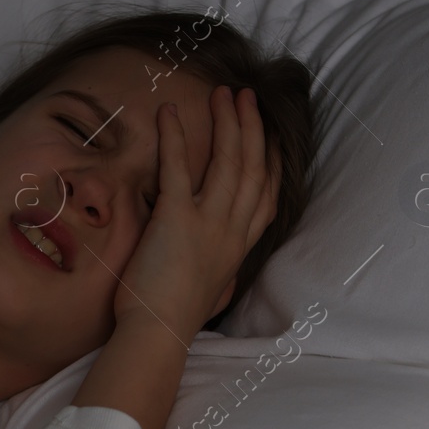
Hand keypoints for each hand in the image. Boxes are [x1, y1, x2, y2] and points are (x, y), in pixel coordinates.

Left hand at [112, 85, 280, 340]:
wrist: (157, 335)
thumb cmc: (172, 321)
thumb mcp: (210, 294)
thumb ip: (218, 274)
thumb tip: (218, 272)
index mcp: (238, 249)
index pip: (266, 199)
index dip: (271, 164)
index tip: (270, 140)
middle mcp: (232, 231)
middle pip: (253, 169)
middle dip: (252, 128)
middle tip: (246, 98)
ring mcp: (209, 223)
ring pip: (228, 161)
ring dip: (228, 122)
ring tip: (224, 93)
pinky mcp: (177, 219)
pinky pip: (178, 168)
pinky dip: (175, 136)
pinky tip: (168, 112)